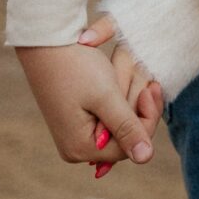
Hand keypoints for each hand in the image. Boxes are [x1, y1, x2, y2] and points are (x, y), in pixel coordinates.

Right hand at [16, 41, 156, 172]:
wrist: (46, 40)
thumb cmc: (74, 66)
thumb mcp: (105, 96)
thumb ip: (127, 128)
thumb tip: (144, 158)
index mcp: (80, 147)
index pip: (130, 145)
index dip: (146, 118)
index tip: (152, 89)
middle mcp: (76, 146)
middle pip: (125, 133)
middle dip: (135, 102)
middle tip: (141, 72)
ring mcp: (76, 132)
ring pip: (119, 120)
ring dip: (128, 92)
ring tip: (127, 64)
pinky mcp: (78, 118)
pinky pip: (109, 112)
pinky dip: (118, 92)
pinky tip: (118, 73)